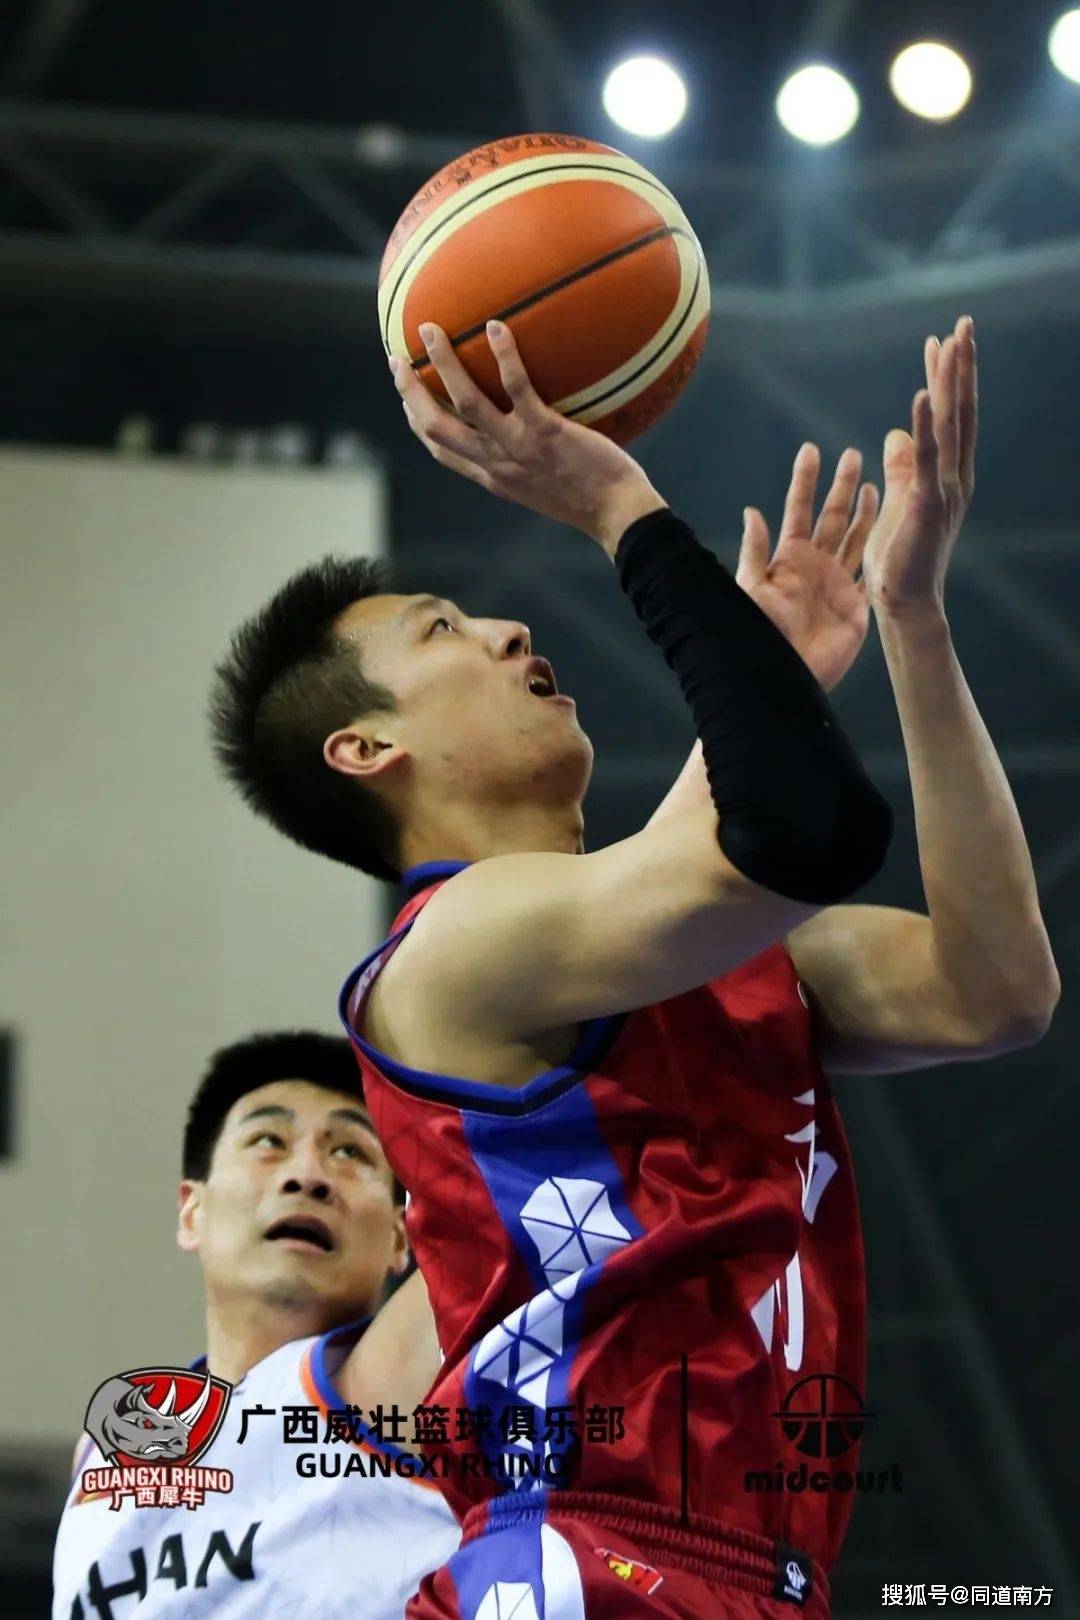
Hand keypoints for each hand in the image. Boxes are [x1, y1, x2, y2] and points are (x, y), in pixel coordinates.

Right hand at [390, 321, 664, 550]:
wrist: (616, 514)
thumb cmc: (588, 496)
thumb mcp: (542, 484)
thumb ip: (523, 459)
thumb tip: (523, 426)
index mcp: (492, 476)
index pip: (441, 449)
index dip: (416, 420)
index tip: (405, 395)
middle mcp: (496, 463)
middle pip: (435, 426)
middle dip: (410, 391)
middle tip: (398, 359)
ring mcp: (518, 447)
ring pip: (465, 402)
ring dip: (443, 364)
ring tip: (431, 330)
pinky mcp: (545, 432)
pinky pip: (517, 387)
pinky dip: (504, 355)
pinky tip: (496, 326)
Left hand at [736, 443, 877, 691]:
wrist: (786, 676)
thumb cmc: (760, 635)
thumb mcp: (752, 590)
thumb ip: (754, 552)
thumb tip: (752, 511)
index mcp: (787, 558)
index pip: (797, 509)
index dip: (804, 480)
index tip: (811, 449)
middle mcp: (813, 565)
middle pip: (832, 516)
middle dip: (841, 485)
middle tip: (854, 453)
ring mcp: (836, 583)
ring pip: (855, 538)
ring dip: (864, 511)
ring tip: (874, 481)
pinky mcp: (856, 604)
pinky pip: (870, 572)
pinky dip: (879, 551)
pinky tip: (888, 529)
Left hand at [862, 314, 976, 615]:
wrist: (906, 601)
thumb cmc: (902, 558)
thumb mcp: (899, 500)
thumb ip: (901, 466)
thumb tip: (896, 431)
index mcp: (948, 474)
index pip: (950, 417)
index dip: (947, 378)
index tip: (944, 341)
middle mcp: (954, 476)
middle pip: (958, 411)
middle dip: (960, 367)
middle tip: (963, 324)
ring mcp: (944, 488)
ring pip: (948, 426)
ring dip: (949, 383)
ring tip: (951, 343)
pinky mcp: (926, 503)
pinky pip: (926, 458)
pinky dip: (924, 425)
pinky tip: (922, 394)